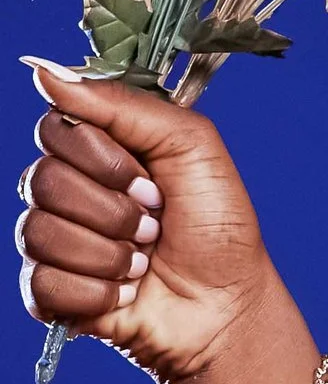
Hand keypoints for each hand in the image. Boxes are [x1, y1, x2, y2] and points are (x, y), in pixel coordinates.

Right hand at [16, 61, 282, 383]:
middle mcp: (69, 190)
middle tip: (155, 226)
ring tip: (144, 264)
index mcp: (97, 150)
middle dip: (115, 211)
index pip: (55, 129)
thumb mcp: (192, 147)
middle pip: (44, 180)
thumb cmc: (219, 229)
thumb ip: (123, 103)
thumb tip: (45, 75)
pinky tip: (126, 295)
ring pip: (40, 231)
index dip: (104, 159)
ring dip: (109, 254)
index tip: (152, 183)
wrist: (230, 308)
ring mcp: (57, 241)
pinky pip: (43, 282)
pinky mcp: (54, 292)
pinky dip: (96, 292)